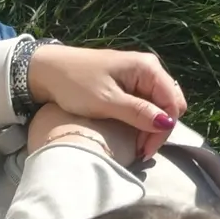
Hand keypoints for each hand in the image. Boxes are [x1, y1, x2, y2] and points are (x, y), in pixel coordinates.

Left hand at [26, 43, 184, 159]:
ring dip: (151, 126)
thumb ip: (138, 112)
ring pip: (159, 106)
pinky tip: (131, 132)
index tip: (144, 151)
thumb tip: (167, 124)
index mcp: (147, 68)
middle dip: (159, 129)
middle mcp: (149, 68)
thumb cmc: (76, 84)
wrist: (46, 71)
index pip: (173, 103)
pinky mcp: (129, 83)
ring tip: (134, 145)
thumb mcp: (107, 101)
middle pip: (170, 104)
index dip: (164, 129)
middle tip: (139, 150)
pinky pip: (147, 104)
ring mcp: (139, 75)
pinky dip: (142, 120)